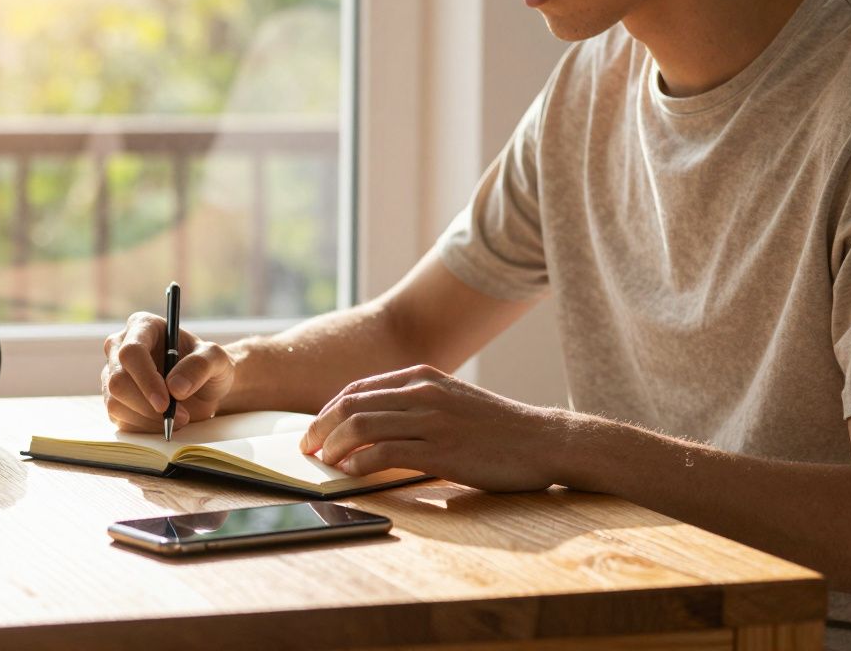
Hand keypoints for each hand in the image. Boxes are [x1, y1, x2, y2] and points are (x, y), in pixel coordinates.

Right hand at [102, 312, 234, 431]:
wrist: (203, 388)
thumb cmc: (207, 366)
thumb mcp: (216, 359)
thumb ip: (200, 365)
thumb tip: (175, 387)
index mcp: (142, 326)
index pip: (132, 351)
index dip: (146, 379)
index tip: (165, 402)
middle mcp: (120, 347)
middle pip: (118, 380)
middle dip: (148, 405)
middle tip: (180, 416)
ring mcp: (112, 375)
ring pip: (116, 403)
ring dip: (149, 419)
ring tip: (179, 417)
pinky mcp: (113, 400)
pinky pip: (120, 419)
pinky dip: (145, 427)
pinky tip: (165, 421)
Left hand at [298, 364, 567, 492]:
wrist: (544, 439)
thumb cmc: (496, 427)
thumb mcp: (451, 400)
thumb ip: (414, 405)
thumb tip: (371, 424)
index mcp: (421, 376)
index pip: (357, 389)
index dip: (328, 411)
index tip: (315, 431)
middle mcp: (422, 392)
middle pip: (350, 405)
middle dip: (320, 428)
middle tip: (307, 450)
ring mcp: (431, 419)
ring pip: (361, 426)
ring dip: (333, 446)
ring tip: (323, 463)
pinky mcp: (441, 449)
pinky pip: (385, 453)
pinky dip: (360, 464)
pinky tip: (351, 474)